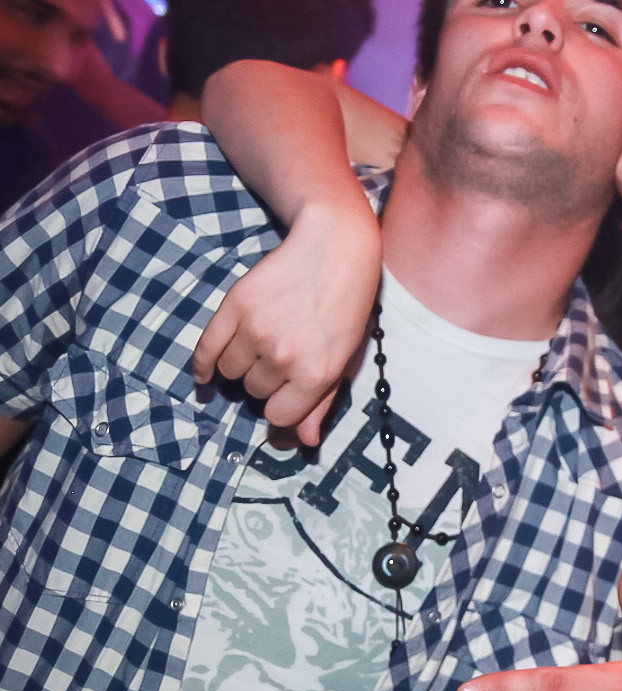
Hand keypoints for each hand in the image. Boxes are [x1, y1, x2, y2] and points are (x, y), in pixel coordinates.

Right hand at [191, 198, 381, 444]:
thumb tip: (302, 443)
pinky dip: (204, 367)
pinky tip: (207, 376)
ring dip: (241, 367)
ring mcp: (256, 331)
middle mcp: (284, 355)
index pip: (278, 416)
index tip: (286, 395)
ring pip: (230, 373)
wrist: (334, 247)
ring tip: (263, 347)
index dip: (281, 408)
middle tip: (283, 357)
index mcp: (316, 373)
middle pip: (254, 392)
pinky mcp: (234, 306)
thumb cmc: (348, 306)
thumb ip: (322, 403)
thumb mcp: (347, 358)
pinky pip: (206, 351)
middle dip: (266, 382)